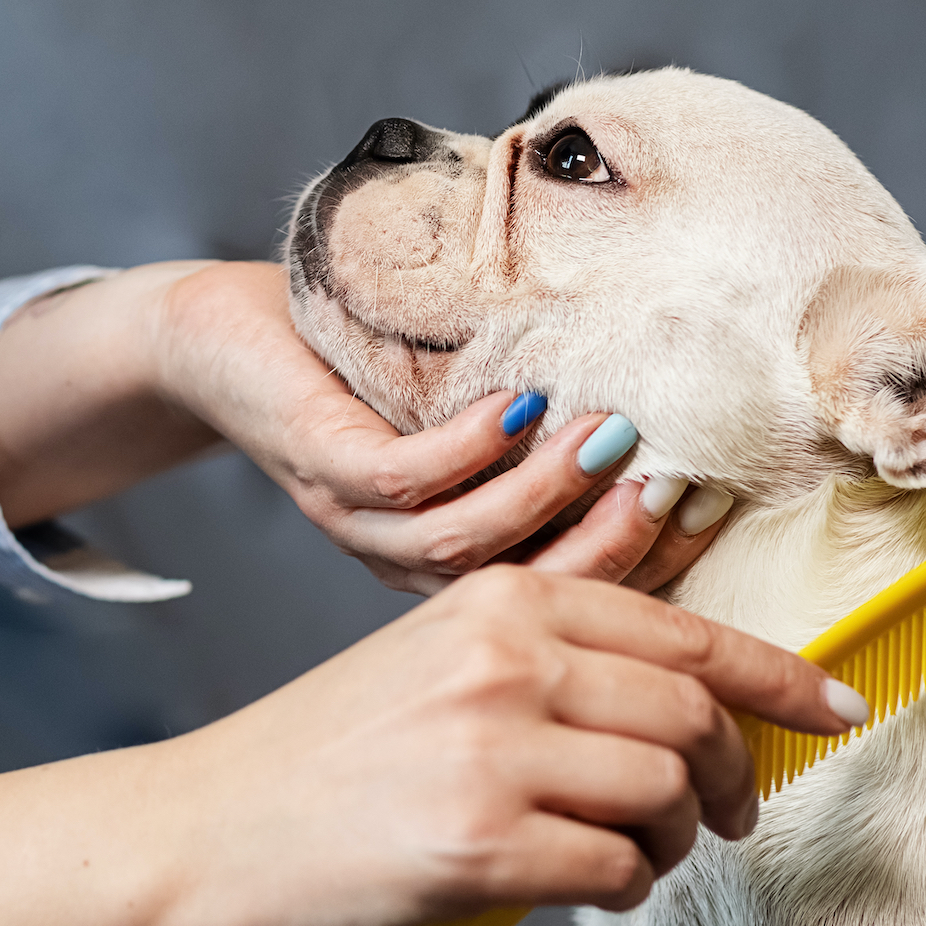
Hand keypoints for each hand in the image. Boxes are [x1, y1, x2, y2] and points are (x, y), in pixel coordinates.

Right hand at [0, 567, 857, 925]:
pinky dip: (621, 889)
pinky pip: (616, 871)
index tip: (837, 707)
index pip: (684, 633)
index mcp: (498, 599)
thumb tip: (699, 698)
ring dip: (674, 843)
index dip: (782, 676)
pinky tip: (580, 884)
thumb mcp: (437, 660)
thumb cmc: (329, 755)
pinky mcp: (478, 844)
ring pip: (668, 794)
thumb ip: (553, 658)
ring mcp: (491, 751)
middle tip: (731, 817)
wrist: (212, 829)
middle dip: (739, 776)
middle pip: (694, 714)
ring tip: (634, 856)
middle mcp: (501, 659)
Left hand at [152, 261, 733, 594]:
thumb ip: (539, 410)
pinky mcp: (314, 459)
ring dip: (545, 497)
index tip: (710, 511)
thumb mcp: (459, 393)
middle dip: (611, 551)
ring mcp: (353, 514)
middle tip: (675, 488)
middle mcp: (403, 552)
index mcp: (449, 551)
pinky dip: (463, 452)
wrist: (214, 334)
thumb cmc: (346, 362)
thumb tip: (660, 383)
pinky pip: (395, 481)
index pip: (560, 590)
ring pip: (461, 546)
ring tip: (610, 436)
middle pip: (521, 591)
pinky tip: (513, 407)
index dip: (641, 564)